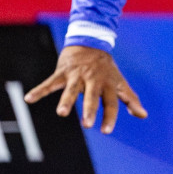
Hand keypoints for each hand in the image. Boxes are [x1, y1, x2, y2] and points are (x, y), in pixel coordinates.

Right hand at [25, 44, 146, 132]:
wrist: (90, 42)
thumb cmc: (106, 68)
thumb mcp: (119, 82)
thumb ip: (130, 99)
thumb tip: (143, 115)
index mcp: (108, 84)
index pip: (111, 102)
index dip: (109, 116)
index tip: (106, 131)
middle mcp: (93, 80)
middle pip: (92, 96)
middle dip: (90, 110)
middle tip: (88, 125)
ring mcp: (78, 75)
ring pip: (71, 89)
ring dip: (66, 101)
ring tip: (61, 113)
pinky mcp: (63, 72)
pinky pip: (50, 82)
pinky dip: (40, 91)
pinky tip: (29, 99)